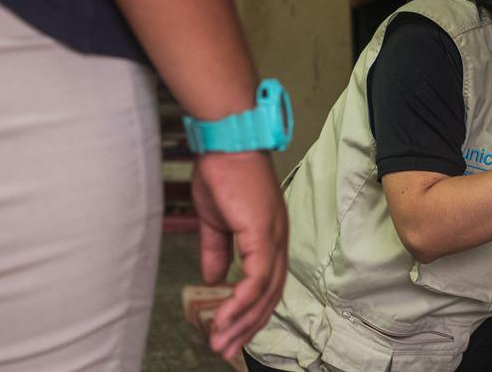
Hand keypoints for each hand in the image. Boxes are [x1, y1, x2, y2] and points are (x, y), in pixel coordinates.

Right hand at [190, 151, 288, 360]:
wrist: (225, 141)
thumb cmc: (222, 171)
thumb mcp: (215, 219)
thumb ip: (216, 250)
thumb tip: (213, 278)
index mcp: (269, 236)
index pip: (266, 284)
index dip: (249, 311)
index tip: (229, 332)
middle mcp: (277, 240)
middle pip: (270, 296)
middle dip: (247, 327)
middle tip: (224, 350)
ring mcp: (273, 237)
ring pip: (264, 293)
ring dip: (241, 321)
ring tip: (220, 342)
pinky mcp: (262, 233)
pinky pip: (255, 278)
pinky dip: (240, 301)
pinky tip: (224, 317)